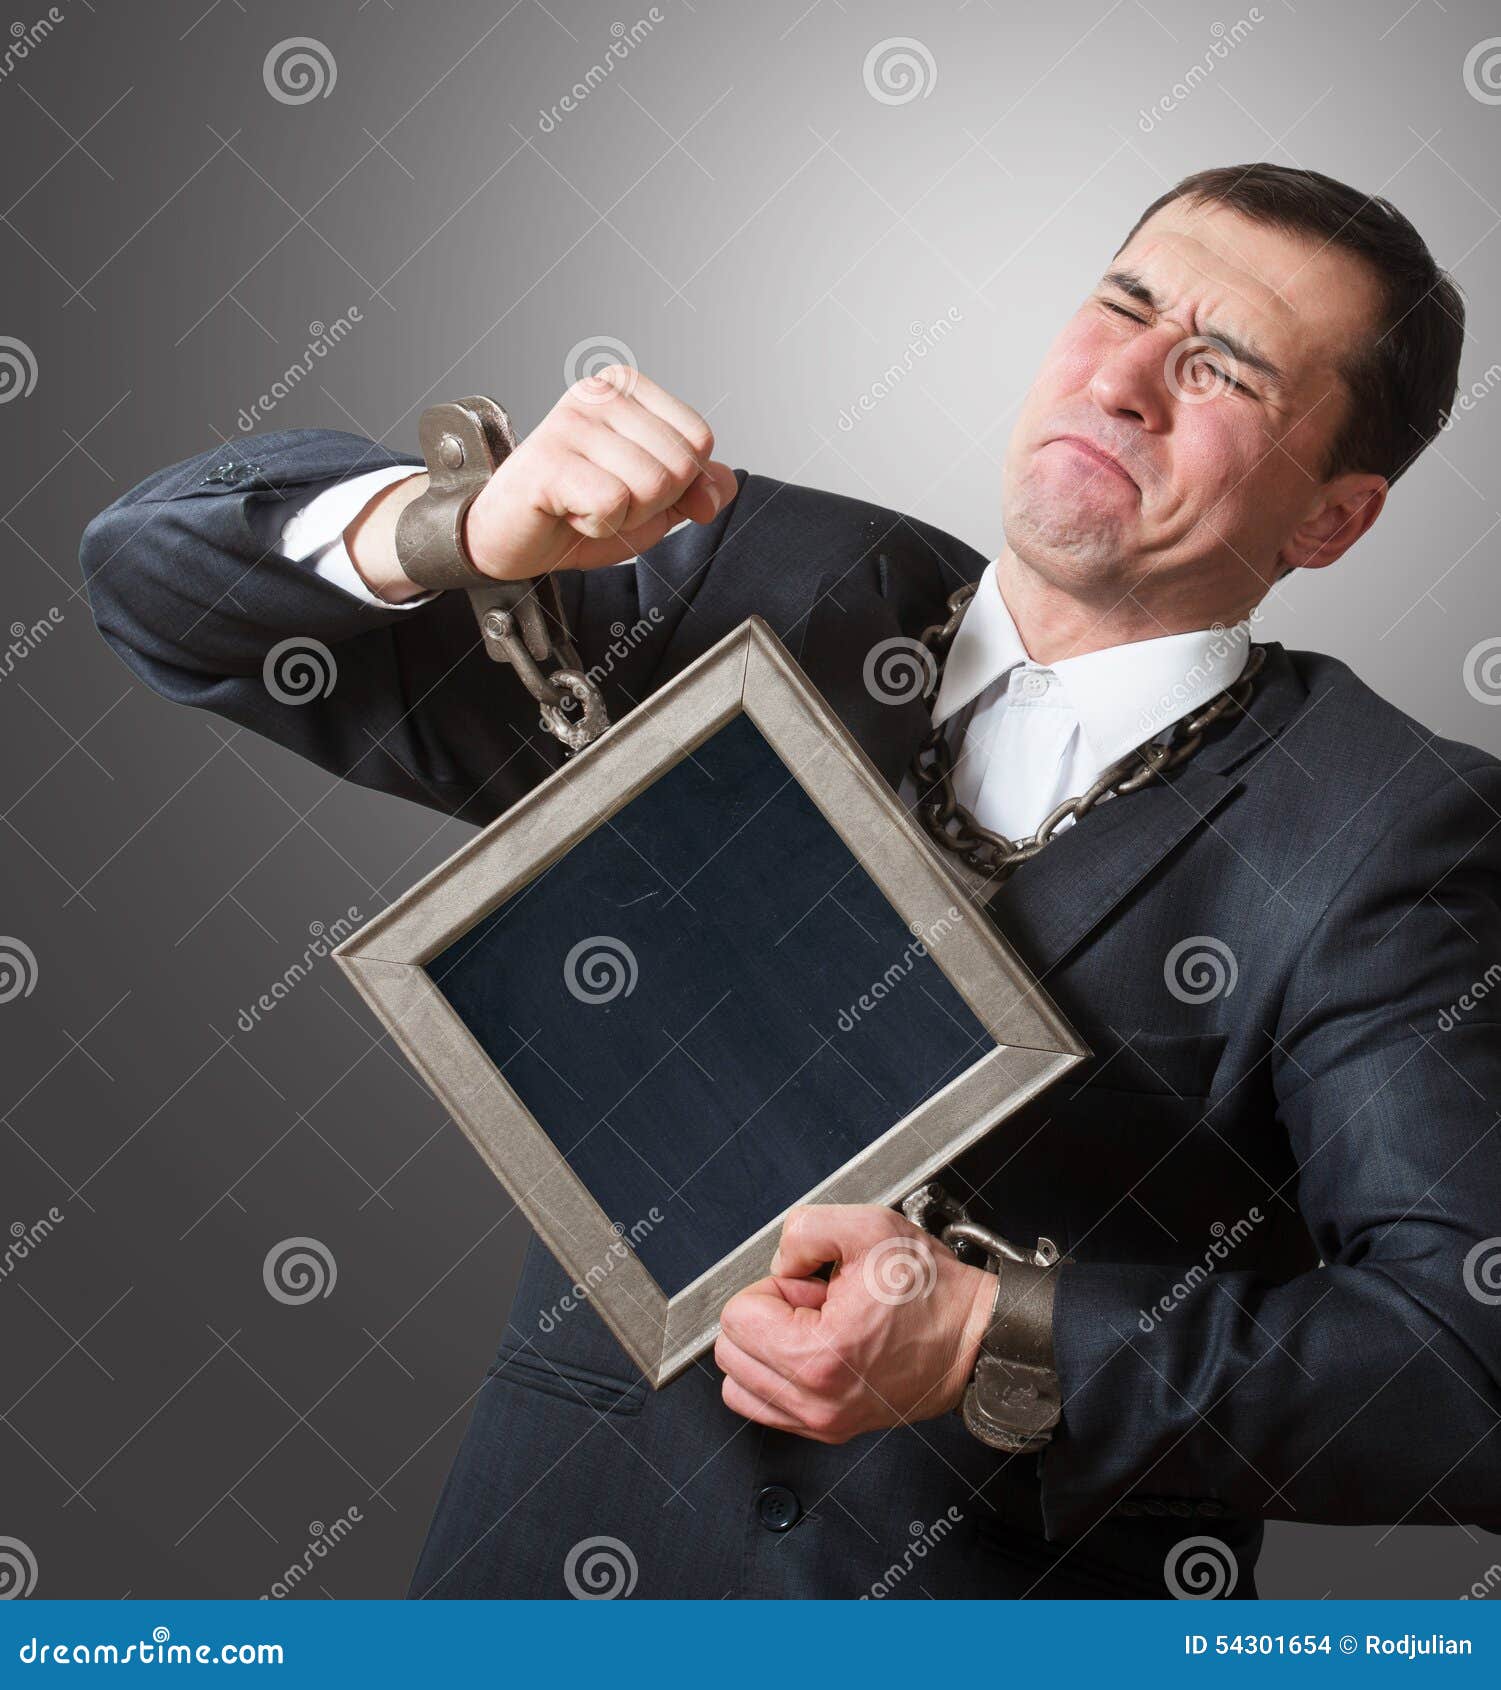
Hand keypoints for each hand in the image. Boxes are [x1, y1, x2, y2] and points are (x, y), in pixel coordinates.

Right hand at [463, 365, 738, 579]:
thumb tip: (725, 486)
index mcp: (626, 389)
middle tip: (604, 501)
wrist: (510, 539)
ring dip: (623, 518)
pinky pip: (613, 504)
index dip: (677, 484)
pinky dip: (598, 527)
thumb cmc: (574, 512)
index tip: (629, 486)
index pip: (699, 439)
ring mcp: (571, 423)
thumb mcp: (651, 503)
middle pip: (679, 464)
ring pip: (651, 486)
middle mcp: (598, 394)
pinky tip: (569, 514)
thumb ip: (695, 489)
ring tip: (585, 507)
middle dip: (650, 504)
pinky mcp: (549, 460)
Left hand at [715, 1203, 996, 1443]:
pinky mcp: (828, 1429)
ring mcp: (821, 1422)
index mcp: (819, 1356)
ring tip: (817, 1328)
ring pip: (738, 1384)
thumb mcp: (870, 1227)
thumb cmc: (931, 1292)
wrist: (973, 1339)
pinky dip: (775, 1374)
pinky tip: (817, 1350)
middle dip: (769, 1317)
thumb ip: (804, 1229)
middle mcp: (815, 1401)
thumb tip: (778, 1262)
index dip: (776, 1287)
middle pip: (730, 1351)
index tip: (815, 1286)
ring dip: (769, 1348)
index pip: (737, 1317)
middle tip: (817, 1304)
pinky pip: (763, 1405)